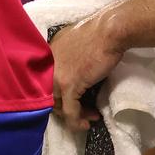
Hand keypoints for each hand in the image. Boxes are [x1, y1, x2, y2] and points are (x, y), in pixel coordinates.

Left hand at [50, 10, 125, 131]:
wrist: (110, 30)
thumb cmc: (99, 33)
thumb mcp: (73, 41)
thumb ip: (66, 54)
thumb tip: (72, 67)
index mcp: (47, 54)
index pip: (45, 82)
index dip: (57, 94)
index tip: (72, 99)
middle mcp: (48, 67)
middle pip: (49, 96)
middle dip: (65, 108)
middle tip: (82, 111)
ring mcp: (57, 76)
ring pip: (58, 106)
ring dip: (73, 116)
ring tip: (88, 118)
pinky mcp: (69, 85)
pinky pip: (70, 111)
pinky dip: (77, 122)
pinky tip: (86, 124)